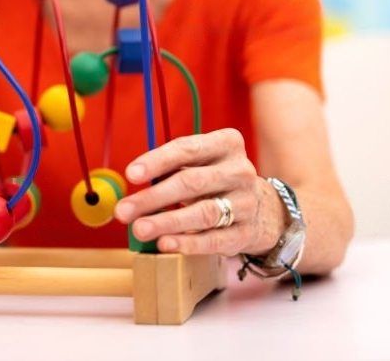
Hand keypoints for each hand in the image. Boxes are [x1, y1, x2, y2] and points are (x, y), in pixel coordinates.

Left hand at [114, 128, 287, 255]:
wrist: (264, 208)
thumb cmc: (215, 180)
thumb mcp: (200, 164)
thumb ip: (170, 169)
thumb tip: (132, 185)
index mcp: (227, 144)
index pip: (187, 149)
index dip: (156, 161)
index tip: (131, 174)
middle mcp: (240, 170)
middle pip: (191, 182)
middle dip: (153, 197)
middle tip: (124, 210)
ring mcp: (247, 202)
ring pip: (203, 213)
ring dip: (167, 222)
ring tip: (140, 229)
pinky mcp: (248, 232)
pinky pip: (215, 239)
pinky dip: (188, 243)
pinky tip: (165, 244)